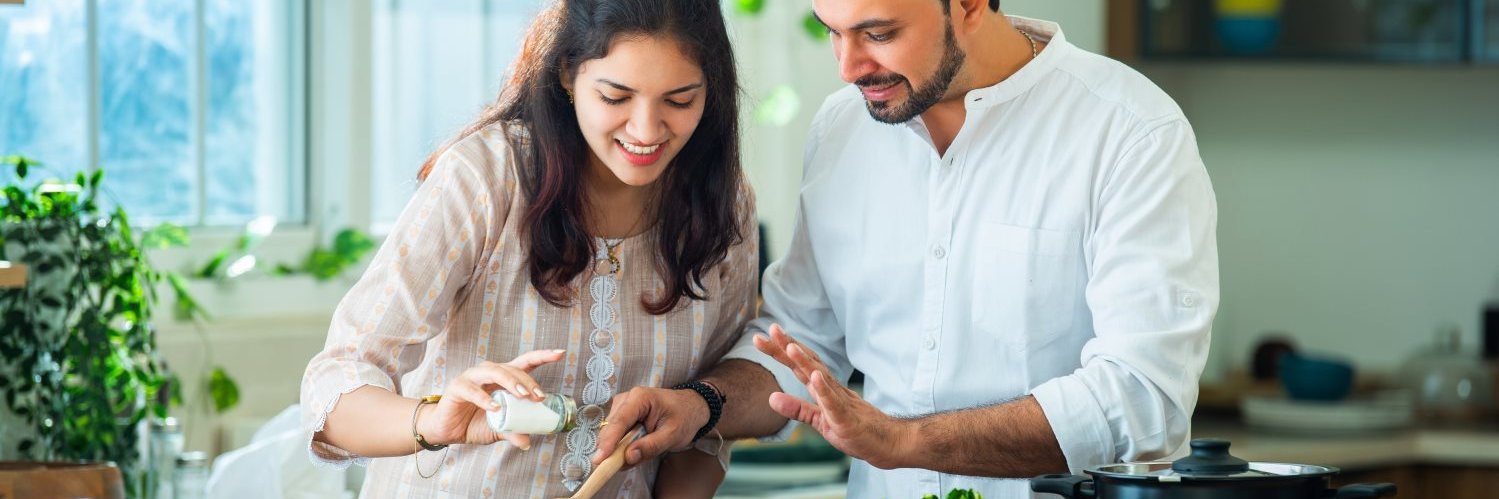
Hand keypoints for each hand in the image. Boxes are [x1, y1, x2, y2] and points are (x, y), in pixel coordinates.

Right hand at [417, 349, 565, 450]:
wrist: (447, 431)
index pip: (525, 362)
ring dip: (511, 382)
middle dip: (528, 381)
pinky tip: (494, 408)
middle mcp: (489, 373)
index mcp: (503, 379)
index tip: (560, 353)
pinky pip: (472, 389)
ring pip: (494, 371)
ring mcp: (473, 377)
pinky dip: (484, 398)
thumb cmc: (474, 423)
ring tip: (522, 396)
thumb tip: (527, 442)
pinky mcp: (457, 387)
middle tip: (539, 397)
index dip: (542, 356)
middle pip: (512, 368)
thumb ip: (513, 431)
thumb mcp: (499, 429)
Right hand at [592, 386, 709, 468]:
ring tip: (639, 452)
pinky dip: (622, 445)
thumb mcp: (672, 435)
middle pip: (611, 428)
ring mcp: (622, 406)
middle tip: (624, 464)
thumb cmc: (684, 417)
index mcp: (640, 398)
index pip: (619, 421)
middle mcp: (627, 399)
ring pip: (611, 432)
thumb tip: (628, 457)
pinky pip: (616, 434)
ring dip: (619, 447)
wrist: (691, 407)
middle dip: (613, 448)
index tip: (600, 459)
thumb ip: (650, 446)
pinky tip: (636, 447)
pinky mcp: (622, 415)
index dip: (608, 442)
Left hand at [753, 324, 911, 468]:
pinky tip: (815, 377)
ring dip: (806, 362)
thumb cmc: (855, 430)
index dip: (780, 351)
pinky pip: (835, 402)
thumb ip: (797, 409)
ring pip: (821, 378)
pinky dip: (824, 389)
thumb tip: (770, 398)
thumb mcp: (820, 421)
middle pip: (808, 363)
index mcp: (822, 390)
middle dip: (788, 347)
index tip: (760, 338)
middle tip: (771, 328)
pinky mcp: (847, 419)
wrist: (887, 444)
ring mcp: (840, 402)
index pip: (799, 366)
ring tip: (790, 347)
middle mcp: (831, 389)